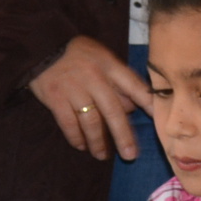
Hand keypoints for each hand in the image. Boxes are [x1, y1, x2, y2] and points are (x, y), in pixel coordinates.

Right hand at [28, 37, 153, 161]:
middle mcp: (94, 77)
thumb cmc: (79, 54)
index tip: (158, 118)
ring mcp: (74, 89)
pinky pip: (69, 123)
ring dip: (98, 142)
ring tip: (102, 155)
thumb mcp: (103, 58)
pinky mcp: (55, 98)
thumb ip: (118, 81)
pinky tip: (81, 145)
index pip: (133, 85)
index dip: (147, 102)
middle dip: (123, 136)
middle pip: (113, 111)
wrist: (43, 45)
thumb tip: (133, 108)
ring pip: (91, 122)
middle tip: (130, 155)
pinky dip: (76, 137)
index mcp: (109, 65)